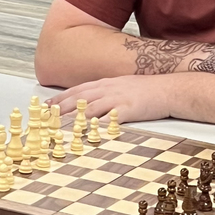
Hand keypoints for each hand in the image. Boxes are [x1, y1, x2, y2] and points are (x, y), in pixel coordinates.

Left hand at [46, 74, 173, 121]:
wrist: (170, 89)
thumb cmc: (149, 91)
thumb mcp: (124, 87)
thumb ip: (107, 94)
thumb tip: (93, 105)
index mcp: (106, 84)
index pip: (78, 90)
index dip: (61, 98)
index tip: (46, 106)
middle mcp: (109, 89)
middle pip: (79, 98)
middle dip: (60, 107)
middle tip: (44, 116)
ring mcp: (118, 98)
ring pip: (89, 107)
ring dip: (72, 116)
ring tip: (58, 125)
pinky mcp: (128, 109)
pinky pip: (109, 117)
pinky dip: (96, 124)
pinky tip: (86, 130)